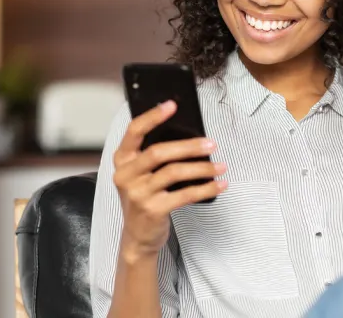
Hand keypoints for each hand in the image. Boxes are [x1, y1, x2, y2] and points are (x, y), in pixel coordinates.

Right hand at [112, 100, 227, 259]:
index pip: (134, 131)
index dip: (153, 116)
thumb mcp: (140, 175)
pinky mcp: (153, 210)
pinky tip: (219, 185)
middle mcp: (126, 175)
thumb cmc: (144, 199)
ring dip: (202, 168)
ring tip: (220, 166)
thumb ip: (152, 157)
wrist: (137, 237)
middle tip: (211, 144)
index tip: (172, 105)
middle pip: (159, 152)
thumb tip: (186, 135)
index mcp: (122, 160)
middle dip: (189, 146)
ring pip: (174, 172)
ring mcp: (138, 194)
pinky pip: (185, 194)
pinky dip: (206, 188)